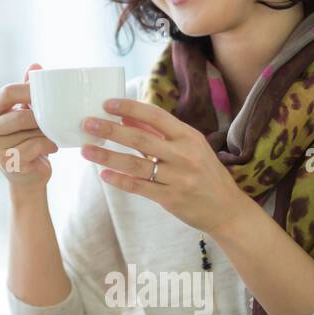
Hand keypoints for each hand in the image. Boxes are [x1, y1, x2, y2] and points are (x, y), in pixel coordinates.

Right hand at [0, 63, 58, 189]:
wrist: (27, 178)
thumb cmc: (26, 140)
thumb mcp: (24, 113)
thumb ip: (26, 91)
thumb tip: (35, 65)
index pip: (7, 92)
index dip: (29, 89)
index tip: (49, 91)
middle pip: (18, 114)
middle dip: (41, 115)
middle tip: (57, 116)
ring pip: (28, 131)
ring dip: (46, 131)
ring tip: (53, 133)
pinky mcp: (5, 163)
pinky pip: (34, 146)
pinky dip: (48, 145)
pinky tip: (52, 147)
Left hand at [78, 97, 248, 234]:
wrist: (227, 210)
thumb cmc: (205, 173)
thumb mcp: (189, 147)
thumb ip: (158, 132)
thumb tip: (126, 117)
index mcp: (189, 137)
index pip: (156, 116)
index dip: (130, 108)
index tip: (106, 104)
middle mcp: (184, 155)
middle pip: (141, 139)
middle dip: (111, 130)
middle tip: (88, 124)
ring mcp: (178, 178)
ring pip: (135, 164)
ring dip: (108, 156)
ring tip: (86, 150)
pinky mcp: (171, 198)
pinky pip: (140, 187)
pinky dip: (120, 180)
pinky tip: (104, 175)